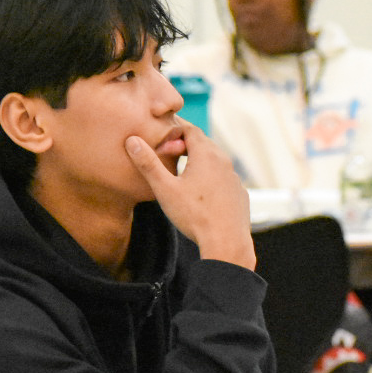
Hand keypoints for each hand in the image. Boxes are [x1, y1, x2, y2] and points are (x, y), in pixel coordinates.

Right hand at [125, 124, 253, 268]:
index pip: (190, 129)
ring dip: (198, 161)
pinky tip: (200, 194)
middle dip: (184, 145)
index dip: (174, 131)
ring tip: (181, 174)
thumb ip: (148, 164)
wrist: (226, 242)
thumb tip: (132, 141)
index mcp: (206, 154)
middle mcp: (224, 161)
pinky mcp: (239, 193)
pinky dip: (211, 178)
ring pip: (215, 160)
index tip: (161, 142)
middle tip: (167, 156)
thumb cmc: (194, 215)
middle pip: (203, 143)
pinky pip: (223, 177)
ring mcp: (234, 177)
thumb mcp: (164, 189)